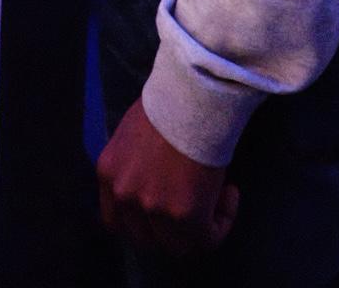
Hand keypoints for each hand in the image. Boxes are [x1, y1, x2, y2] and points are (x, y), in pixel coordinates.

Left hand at [97, 97, 238, 258]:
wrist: (193, 92)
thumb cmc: (170, 99)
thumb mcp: (135, 132)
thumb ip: (134, 162)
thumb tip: (152, 178)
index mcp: (108, 172)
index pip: (115, 220)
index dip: (142, 221)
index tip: (164, 208)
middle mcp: (123, 194)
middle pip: (144, 238)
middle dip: (169, 228)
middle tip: (192, 206)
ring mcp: (152, 208)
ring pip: (176, 246)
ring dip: (198, 229)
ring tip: (215, 198)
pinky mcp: (184, 216)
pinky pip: (206, 239)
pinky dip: (222, 222)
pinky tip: (230, 192)